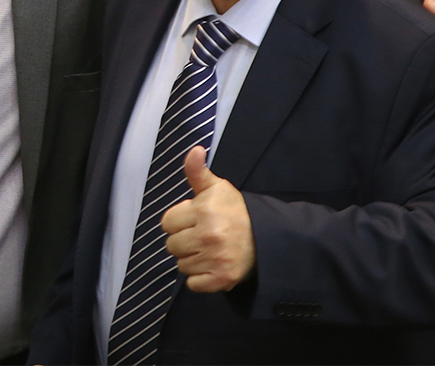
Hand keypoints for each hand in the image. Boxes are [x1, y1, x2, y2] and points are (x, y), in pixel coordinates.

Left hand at [161, 146, 254, 292]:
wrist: (267, 238)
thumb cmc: (236, 211)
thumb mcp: (217, 188)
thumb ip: (197, 171)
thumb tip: (195, 150)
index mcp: (203, 211)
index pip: (167, 223)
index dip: (179, 221)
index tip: (194, 220)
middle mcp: (208, 235)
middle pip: (172, 245)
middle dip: (184, 240)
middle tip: (203, 236)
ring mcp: (215, 259)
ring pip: (181, 265)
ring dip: (192, 259)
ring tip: (209, 250)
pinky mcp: (222, 279)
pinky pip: (192, 283)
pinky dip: (200, 278)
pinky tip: (212, 265)